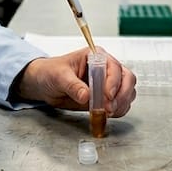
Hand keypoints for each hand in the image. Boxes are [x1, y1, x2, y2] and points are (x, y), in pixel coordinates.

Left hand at [13, 47, 136, 116]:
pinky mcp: (105, 97)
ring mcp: (107, 83)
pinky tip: (107, 115)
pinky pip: (120, 103)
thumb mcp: (59, 76)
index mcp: (96, 56)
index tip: (107, 96)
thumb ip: (73, 85)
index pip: (114, 67)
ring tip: (107, 113)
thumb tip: (86, 95)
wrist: (43, 83)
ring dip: (121, 103)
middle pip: (127, 78)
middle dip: (121, 95)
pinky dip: (118, 110)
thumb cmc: (50, 72)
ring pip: (127, 91)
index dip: (113, 82)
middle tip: (109, 108)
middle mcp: (106, 68)